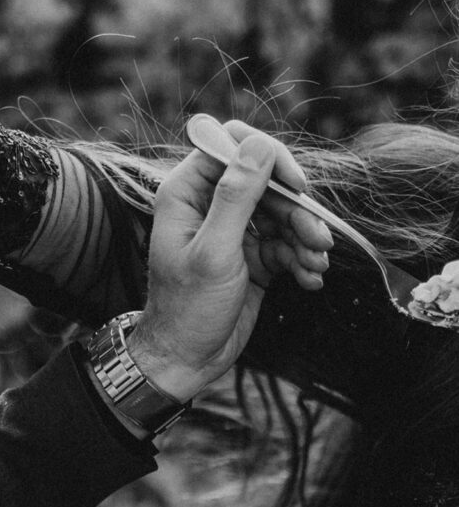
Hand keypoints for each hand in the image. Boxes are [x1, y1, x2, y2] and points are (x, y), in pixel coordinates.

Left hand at [128, 127, 332, 401]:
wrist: (187, 359)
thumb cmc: (188, 308)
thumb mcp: (214, 252)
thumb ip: (236, 197)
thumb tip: (259, 146)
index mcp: (187, 194)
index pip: (232, 147)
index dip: (268, 159)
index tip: (296, 185)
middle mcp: (210, 205)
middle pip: (267, 181)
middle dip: (296, 210)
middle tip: (319, 239)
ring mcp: (234, 231)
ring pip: (283, 214)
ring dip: (306, 238)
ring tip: (317, 266)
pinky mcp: (253, 256)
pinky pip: (287, 244)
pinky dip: (302, 259)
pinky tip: (310, 280)